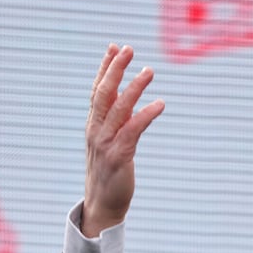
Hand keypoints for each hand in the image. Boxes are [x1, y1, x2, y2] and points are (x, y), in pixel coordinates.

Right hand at [83, 44, 164, 236]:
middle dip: (116, 69)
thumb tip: (127, 96)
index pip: (97, 90)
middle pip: (103, 93)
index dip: (105, 68)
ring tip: (149, 71)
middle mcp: (96, 131)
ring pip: (118, 108)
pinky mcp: (119, 157)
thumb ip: (117, 119)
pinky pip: (133, 130)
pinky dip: (146, 115)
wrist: (103, 205)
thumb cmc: (109, 173)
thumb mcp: (110, 141)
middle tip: (128, 49)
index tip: (114, 47)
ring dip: (134, 87)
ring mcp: (105, 143)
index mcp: (93, 125)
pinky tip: (160, 104)